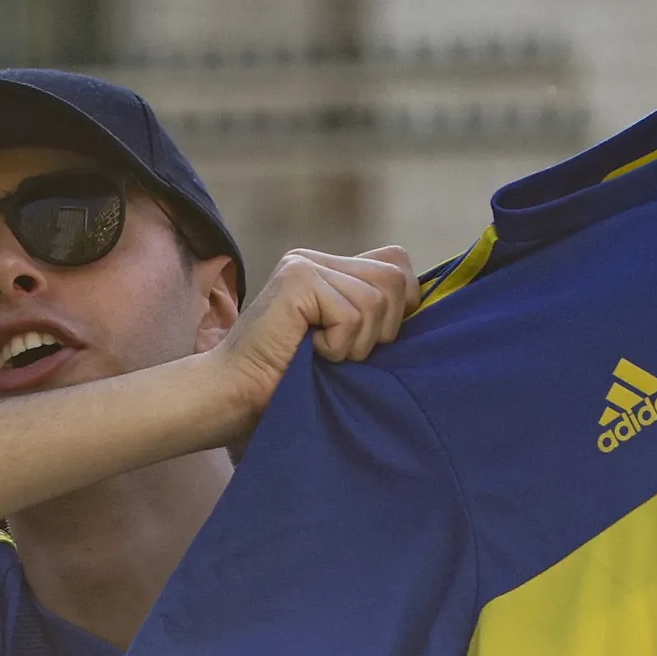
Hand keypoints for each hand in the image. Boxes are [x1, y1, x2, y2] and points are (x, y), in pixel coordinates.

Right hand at [209, 245, 415, 440]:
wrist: (234, 396)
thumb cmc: (288, 382)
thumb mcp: (342, 342)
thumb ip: (371, 314)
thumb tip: (422, 304)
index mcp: (327, 269)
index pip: (395, 262)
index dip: (403, 301)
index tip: (381, 338)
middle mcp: (315, 259)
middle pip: (395, 276)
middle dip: (384, 328)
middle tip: (345, 352)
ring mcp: (305, 265)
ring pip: (377, 299)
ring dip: (358, 343)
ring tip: (323, 355)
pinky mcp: (298, 280)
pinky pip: (353, 315)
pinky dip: (338, 346)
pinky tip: (309, 353)